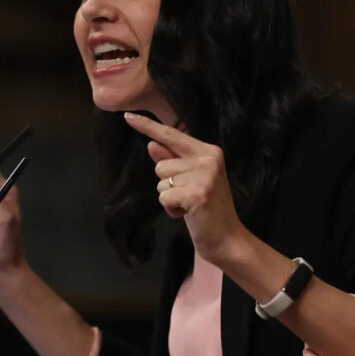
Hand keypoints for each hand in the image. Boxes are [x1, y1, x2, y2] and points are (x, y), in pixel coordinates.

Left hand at [123, 112, 245, 262]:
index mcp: (208, 152)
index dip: (148, 126)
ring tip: (189, 205)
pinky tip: (188, 213)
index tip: (128, 117)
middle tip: (189, 196)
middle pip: (161, 163)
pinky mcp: (196, 193)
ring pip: (161, 181)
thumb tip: (151, 144)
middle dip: (167, 182)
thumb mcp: (190, 180)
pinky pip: (164, 196)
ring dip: (169, 197)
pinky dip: (170, 208)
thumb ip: (172, 160)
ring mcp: (203, 176)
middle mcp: (208, 159)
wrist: (226, 238)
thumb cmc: (207, 208)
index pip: (172, 134)